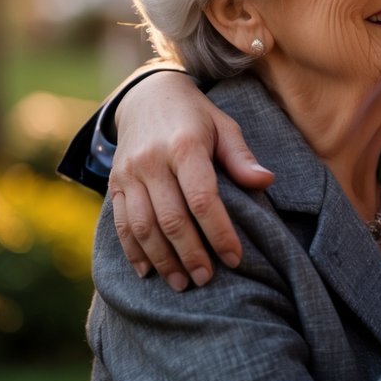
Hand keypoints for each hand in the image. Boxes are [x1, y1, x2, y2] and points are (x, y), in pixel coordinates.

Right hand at [108, 71, 273, 289]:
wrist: (146, 96)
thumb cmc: (196, 116)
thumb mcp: (224, 126)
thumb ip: (242, 157)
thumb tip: (266, 182)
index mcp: (185, 146)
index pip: (203, 198)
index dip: (219, 232)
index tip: (234, 258)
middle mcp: (152, 161)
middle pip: (171, 218)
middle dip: (190, 254)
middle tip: (206, 280)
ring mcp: (129, 173)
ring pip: (143, 226)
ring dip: (162, 260)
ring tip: (181, 284)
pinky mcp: (114, 182)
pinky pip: (120, 223)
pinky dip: (133, 251)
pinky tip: (148, 272)